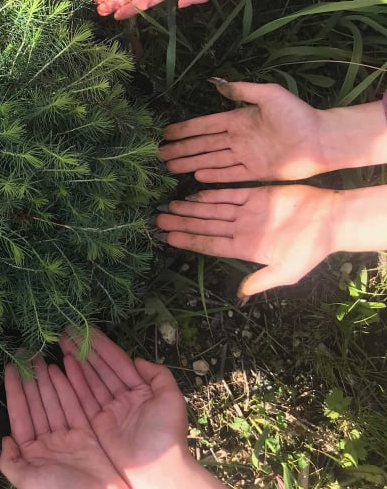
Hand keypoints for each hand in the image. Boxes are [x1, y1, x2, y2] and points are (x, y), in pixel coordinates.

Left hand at [0, 355, 129, 488]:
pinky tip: (60, 370)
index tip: (9, 368)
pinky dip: (67, 388)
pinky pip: (74, 405)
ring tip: (40, 357)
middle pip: (36, 404)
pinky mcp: (86, 433)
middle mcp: (48, 442)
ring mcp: (67, 436)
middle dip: (30, 379)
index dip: (14, 391)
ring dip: (46, 380)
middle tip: (26, 354)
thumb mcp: (27, 483)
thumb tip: (4, 439)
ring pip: (53, 401)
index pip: (20, 414)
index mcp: (32, 453)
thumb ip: (11, 461)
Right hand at [61, 330, 187, 488]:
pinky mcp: (96, 426)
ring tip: (62, 342)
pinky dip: (73, 382)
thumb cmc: (166, 436)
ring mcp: (108, 412)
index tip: (86, 328)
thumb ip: (158, 375)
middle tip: (66, 331)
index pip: (118, 362)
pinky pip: (83, 399)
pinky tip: (64, 365)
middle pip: (100, 368)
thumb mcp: (171, 400)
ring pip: (90, 380)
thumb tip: (138, 360)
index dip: (102, 345)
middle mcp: (122, 398)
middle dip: (84, 349)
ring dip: (76, 361)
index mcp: (140, 391)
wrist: (158, 475)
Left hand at [157, 185, 338, 297]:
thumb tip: (240, 294)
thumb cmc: (311, 248)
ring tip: (168, 206)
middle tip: (156, 220)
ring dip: (190, 208)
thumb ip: (261, 281)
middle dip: (181, 223)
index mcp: (245, 247)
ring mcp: (246, 211)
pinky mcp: (255, 195)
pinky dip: (210, 194)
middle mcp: (241, 229)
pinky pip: (228, 194)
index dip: (188, 240)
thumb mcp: (287, 272)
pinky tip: (192, 194)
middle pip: (204, 225)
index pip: (209, 244)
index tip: (167, 238)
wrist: (330, 219)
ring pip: (211, 209)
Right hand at [160, 80, 326, 182]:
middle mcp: (239, 139)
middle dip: (181, 149)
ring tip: (170, 166)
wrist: (322, 139)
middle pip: (203, 145)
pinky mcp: (256, 172)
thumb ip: (242, 91)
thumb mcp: (269, 94)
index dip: (185, 129)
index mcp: (239, 119)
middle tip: (160, 154)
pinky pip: (229, 174)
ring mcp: (246, 156)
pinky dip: (213, 175)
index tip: (165, 133)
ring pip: (212, 160)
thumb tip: (215, 83)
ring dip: (191, 163)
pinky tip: (196, 176)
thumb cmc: (297, 114)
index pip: (205, 125)